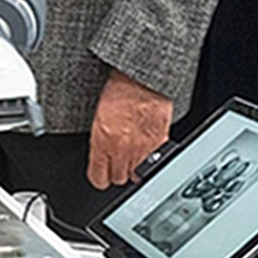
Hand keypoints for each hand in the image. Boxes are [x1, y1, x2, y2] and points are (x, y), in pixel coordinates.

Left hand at [87, 69, 171, 189]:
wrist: (143, 78)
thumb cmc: (120, 89)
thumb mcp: (98, 114)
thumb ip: (99, 138)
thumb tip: (99, 153)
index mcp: (102, 139)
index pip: (98, 177)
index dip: (98, 176)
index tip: (99, 173)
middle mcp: (122, 148)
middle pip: (117, 179)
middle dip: (116, 171)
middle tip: (116, 160)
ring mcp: (142, 148)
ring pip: (136, 176)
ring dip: (133, 168)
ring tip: (131, 156)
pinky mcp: (160, 143)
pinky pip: (154, 163)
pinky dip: (150, 160)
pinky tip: (145, 150)